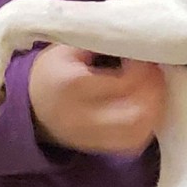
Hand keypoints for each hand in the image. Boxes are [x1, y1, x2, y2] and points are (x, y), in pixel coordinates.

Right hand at [29, 45, 165, 155]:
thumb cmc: (53, 69)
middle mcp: (82, 118)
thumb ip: (100, 41)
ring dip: (154, 109)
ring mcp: (90, 138)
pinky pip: (131, 144)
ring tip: (154, 87)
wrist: (31, 105)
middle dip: (154, 91)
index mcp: (74, 86)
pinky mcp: (98, 149)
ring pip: (136, 134)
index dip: (142, 68)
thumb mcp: (68, 46)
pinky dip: (147, 124)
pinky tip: (148, 106)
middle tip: (155, 71)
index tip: (144, 54)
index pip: (122, 82)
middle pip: (134, 115)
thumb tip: (134, 37)